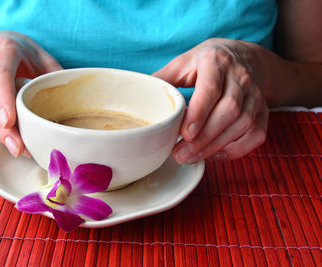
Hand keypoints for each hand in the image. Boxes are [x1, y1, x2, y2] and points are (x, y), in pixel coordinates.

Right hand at [0, 31, 61, 156]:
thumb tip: (76, 103)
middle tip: (19, 147)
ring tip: (18, 148)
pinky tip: (8, 140)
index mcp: (3, 48)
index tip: (9, 122)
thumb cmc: (25, 54)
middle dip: (1, 126)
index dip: (3, 99)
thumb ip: (55, 78)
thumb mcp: (44, 59)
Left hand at [154, 38, 267, 163]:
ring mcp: (256, 93)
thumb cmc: (208, 62)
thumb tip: (138, 99)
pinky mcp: (264, 109)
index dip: (200, 112)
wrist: (247, 57)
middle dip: (205, 137)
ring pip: (244, 124)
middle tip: (180, 154)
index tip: (185, 133)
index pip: (211, 88)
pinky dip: (237, 149)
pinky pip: (257, 134)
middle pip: (229, 110)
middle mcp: (240, 76)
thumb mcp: (184, 62)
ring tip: (191, 157)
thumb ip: (164, 79)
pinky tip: (215, 155)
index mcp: (216, 61)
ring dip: (217, 146)